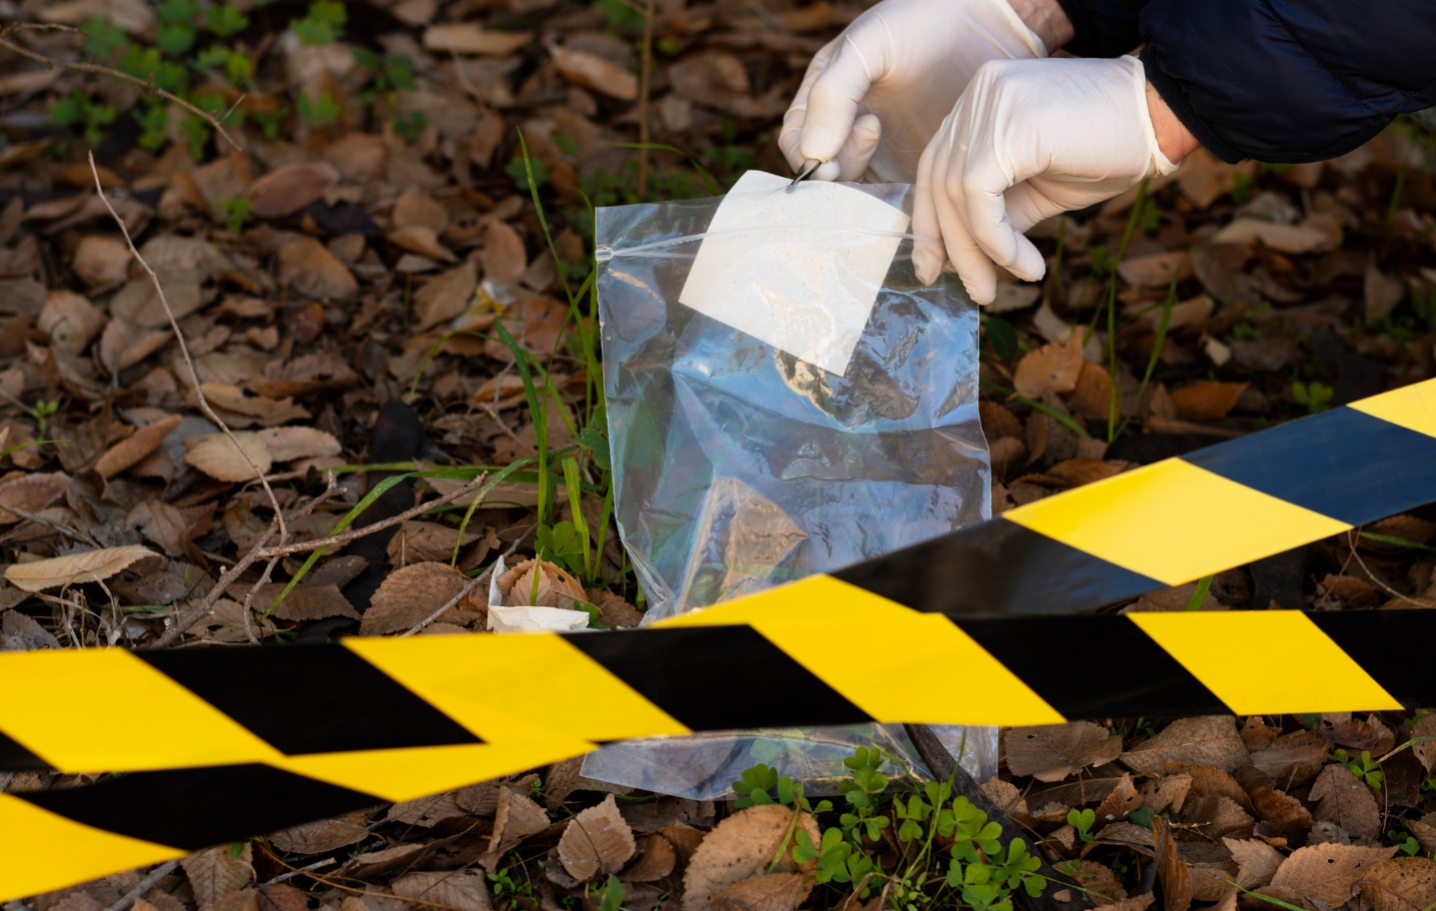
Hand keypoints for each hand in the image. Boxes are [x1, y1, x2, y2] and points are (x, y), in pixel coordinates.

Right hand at [778, 0, 1048, 183]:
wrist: (990, 23)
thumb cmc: (923, 22)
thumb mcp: (869, 44)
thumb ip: (834, 94)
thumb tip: (812, 155)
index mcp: (824, 99)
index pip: (796, 144)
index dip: (808, 159)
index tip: (835, 156)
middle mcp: (846, 131)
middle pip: (823, 178)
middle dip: (838, 175)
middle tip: (873, 136)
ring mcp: (882, 154)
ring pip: (856, 195)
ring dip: (867, 192)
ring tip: (895, 149)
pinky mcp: (915, 171)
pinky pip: (894, 201)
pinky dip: (897, 203)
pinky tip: (916, 178)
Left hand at [912, 56, 1177, 301]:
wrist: (1163, 115)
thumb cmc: (1106, 149)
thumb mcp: (1037, 188)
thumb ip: (995, 211)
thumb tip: (959, 257)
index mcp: (978, 101)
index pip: (936, 167)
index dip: (931, 222)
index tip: (936, 268)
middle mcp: (977, 94)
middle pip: (940, 181)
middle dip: (951, 246)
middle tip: (975, 293)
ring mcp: (990, 104)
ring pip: (956, 194)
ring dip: (977, 253)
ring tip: (999, 287)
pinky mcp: (1009, 126)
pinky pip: (980, 197)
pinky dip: (997, 241)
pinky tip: (1025, 265)